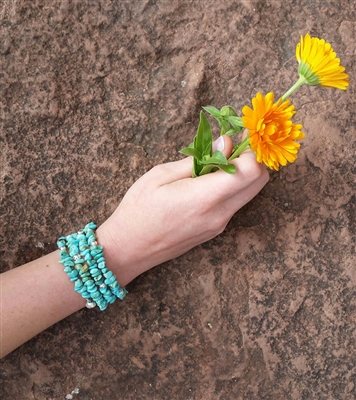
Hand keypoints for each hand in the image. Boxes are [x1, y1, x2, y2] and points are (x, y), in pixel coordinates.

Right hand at [97, 135, 268, 285]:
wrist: (129, 248)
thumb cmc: (139, 208)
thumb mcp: (162, 175)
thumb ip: (199, 159)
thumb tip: (225, 143)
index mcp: (205, 198)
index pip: (251, 171)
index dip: (250, 149)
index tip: (239, 134)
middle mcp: (219, 214)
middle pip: (259, 182)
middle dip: (251, 158)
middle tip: (231, 145)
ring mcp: (219, 225)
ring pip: (249, 193)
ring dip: (242, 173)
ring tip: (215, 161)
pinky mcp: (215, 230)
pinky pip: (235, 203)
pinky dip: (232, 187)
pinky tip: (208, 180)